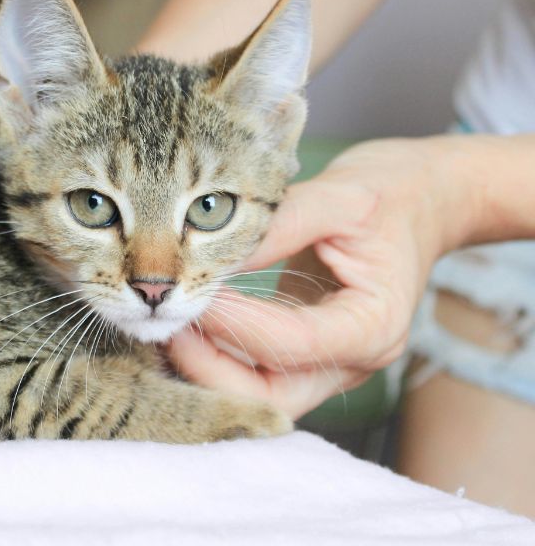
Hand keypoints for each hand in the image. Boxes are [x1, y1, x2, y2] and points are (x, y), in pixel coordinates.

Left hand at [169, 136, 477, 417]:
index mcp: (375, 324)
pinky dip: (218, 357)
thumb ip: (275, 226)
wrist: (422, 201)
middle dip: (211, 369)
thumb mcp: (337, 197)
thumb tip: (209, 259)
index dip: (235, 323)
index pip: (292, 342)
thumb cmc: (388, 195)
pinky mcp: (308, 354)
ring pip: (257, 394)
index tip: (193, 291)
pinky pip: (255, 373)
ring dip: (207, 369)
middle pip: (270, 396)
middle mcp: (355, 359)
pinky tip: (188, 326)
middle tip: (169, 324)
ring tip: (169, 325)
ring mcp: (331, 363)